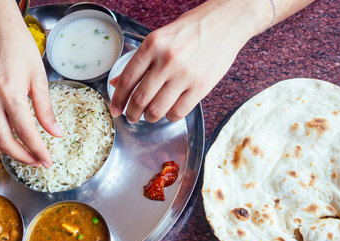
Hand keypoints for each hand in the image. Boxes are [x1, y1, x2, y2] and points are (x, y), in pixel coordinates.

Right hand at [0, 0, 61, 166]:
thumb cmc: (19, 47)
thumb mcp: (39, 77)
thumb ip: (46, 108)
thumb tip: (56, 133)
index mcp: (10, 93)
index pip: (26, 133)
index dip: (38, 151)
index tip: (47, 161)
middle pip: (4, 141)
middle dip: (22, 156)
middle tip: (35, 161)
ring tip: (15, 151)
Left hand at [109, 0, 258, 123]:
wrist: (224, 23)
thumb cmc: (190, 31)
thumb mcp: (159, 39)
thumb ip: (139, 62)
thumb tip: (117, 83)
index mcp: (152, 45)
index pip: (127, 79)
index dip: (118, 99)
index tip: (115, 109)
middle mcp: (166, 60)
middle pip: (140, 98)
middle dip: (132, 113)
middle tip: (131, 117)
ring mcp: (185, 75)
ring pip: (157, 109)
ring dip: (149, 117)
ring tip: (149, 116)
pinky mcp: (201, 86)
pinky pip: (178, 112)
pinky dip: (169, 117)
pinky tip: (169, 112)